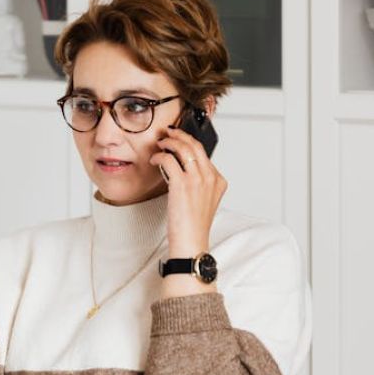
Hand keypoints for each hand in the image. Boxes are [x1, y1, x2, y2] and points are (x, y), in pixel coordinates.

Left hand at [150, 126, 226, 259]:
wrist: (191, 242)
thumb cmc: (193, 225)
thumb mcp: (203, 201)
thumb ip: (199, 183)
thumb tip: (181, 168)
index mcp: (218, 181)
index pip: (204, 153)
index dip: (189, 142)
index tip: (178, 139)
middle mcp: (211, 178)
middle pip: (195, 146)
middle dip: (180, 135)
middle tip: (168, 132)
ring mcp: (198, 180)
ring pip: (184, 149)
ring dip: (169, 142)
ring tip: (160, 143)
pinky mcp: (183, 184)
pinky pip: (169, 160)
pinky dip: (160, 156)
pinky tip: (155, 160)